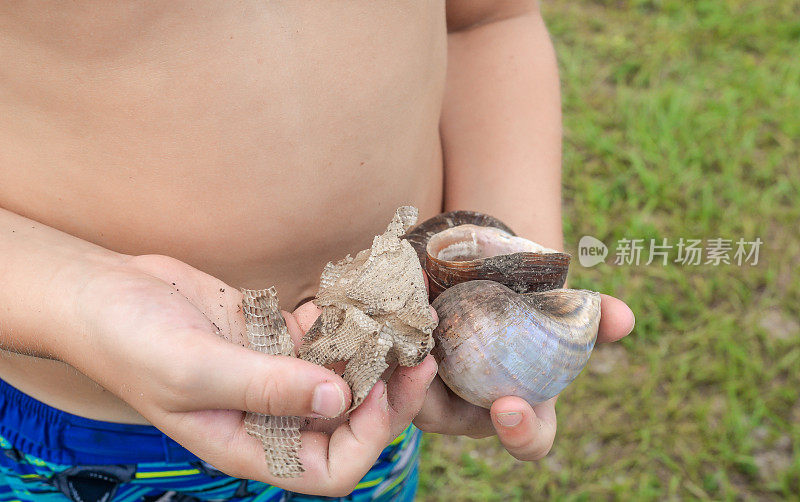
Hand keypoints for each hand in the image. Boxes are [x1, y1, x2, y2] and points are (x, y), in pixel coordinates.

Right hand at [68, 254, 435, 495]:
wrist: (102, 295)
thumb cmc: (132, 342)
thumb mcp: (196, 371)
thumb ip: (269, 388)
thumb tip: (340, 402)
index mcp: (250, 445)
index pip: (331, 470)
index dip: (366, 437)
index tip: (378, 389)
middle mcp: (268, 417)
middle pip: (348, 422)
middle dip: (388, 392)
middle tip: (419, 353)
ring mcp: (272, 376)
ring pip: (341, 375)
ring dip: (373, 350)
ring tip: (403, 317)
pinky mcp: (270, 339)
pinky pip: (320, 337)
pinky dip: (341, 319)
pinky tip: (356, 296)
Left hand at [412, 293, 634, 460]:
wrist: (490, 274)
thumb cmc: (534, 303)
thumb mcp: (562, 306)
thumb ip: (594, 315)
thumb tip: (625, 317)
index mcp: (520, 408)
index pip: (526, 441)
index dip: (519, 435)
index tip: (510, 408)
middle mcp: (471, 408)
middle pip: (448, 421)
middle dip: (438, 403)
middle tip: (431, 367)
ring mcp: (432, 388)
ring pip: (409, 392)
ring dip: (405, 366)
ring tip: (410, 323)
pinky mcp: (402, 364)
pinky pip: (392, 359)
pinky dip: (393, 331)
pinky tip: (398, 298)